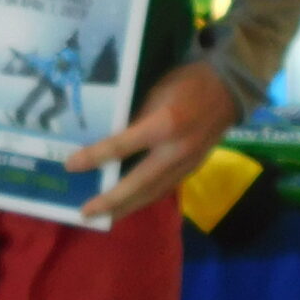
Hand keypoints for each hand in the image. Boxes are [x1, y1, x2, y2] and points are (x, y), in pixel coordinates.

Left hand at [65, 62, 239, 223]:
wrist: (228, 89)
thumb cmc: (187, 82)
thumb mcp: (155, 91)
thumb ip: (135, 118)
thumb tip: (109, 139)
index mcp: (164, 124)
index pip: (122, 146)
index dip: (95, 157)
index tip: (71, 165)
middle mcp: (176, 150)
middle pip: (139, 183)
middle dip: (112, 201)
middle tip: (86, 213)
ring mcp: (187, 163)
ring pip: (153, 192)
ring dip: (128, 207)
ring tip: (105, 217)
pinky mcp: (193, 169)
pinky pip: (164, 188)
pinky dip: (145, 198)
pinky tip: (130, 203)